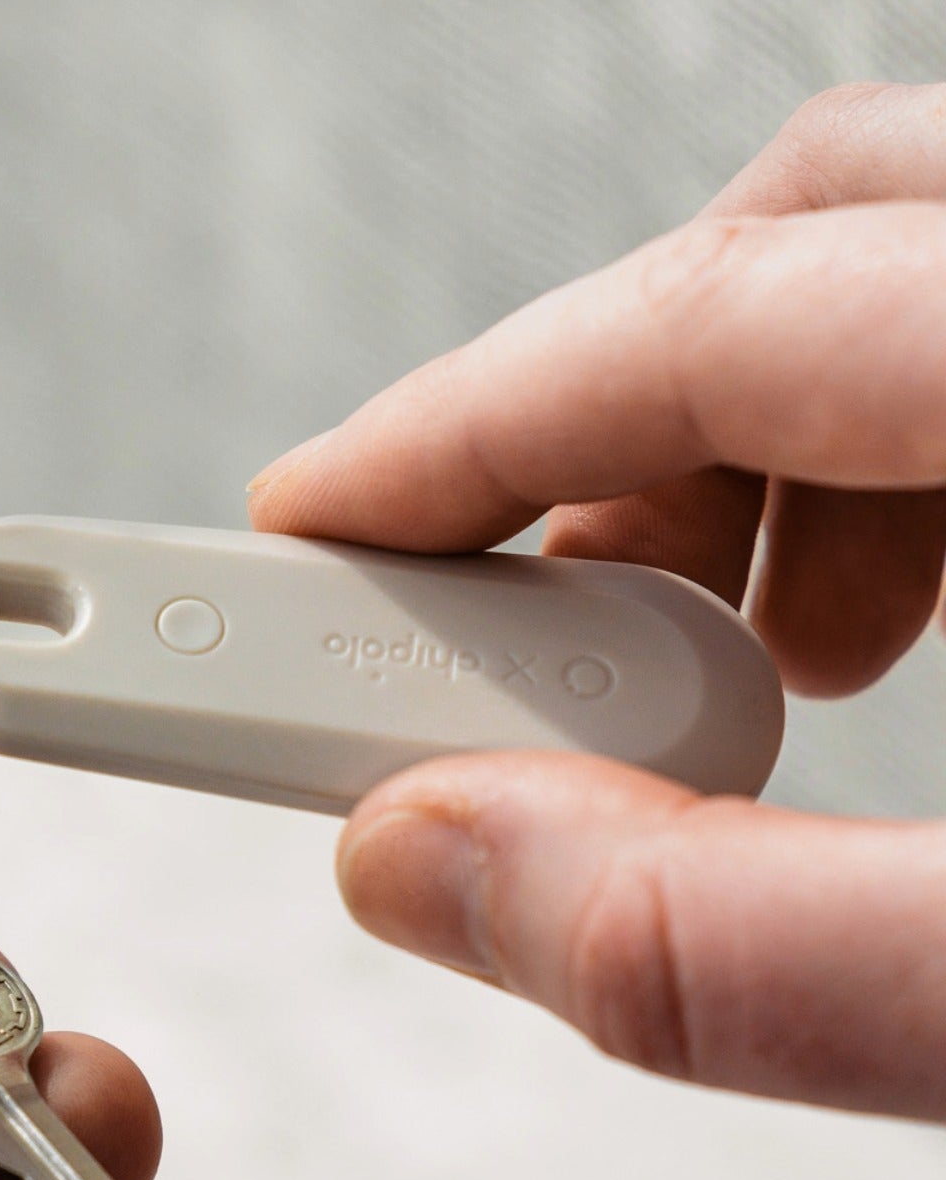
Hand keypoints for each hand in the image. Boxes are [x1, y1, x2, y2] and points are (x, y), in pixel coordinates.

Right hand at [248, 81, 945, 1122]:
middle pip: (803, 232)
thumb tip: (429, 865)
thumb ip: (740, 946)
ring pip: (899, 268)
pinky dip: (868, 460)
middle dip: (586, 435)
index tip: (294, 534)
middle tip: (480, 630)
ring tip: (676, 661)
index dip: (460, 432)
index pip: (717, 315)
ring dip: (727, 451)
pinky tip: (845, 631)